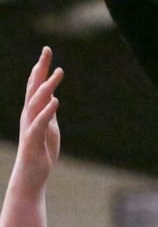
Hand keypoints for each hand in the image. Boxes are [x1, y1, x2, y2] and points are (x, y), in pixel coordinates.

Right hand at [15, 48, 61, 193]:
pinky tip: (55, 101)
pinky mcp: (34, 139)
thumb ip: (49, 113)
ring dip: (47, 87)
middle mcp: (29, 115)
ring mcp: (30, 126)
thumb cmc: (40, 152)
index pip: (36, 86)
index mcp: (33, 112)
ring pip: (36, 102)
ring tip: (58, 72)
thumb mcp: (49, 128)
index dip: (41, 68)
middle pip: (34, 88)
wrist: (31, 176)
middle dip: (40, 69)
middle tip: (47, 50)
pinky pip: (40, 123)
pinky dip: (47, 111)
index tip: (47, 51)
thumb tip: (53, 99)